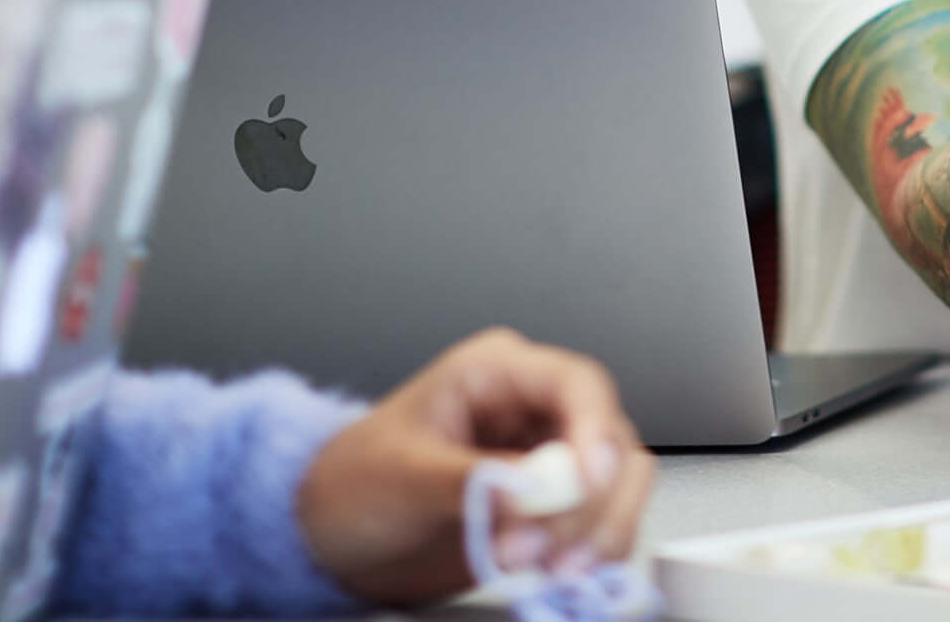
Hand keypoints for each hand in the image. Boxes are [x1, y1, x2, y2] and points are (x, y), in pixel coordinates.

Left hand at [293, 328, 657, 608]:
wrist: (332, 540)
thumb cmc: (353, 485)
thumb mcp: (402, 477)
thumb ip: (472, 482)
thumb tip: (535, 492)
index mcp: (497, 374)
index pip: (575, 383)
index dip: (593, 430)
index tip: (586, 482)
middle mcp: (534, 411)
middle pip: (608, 439)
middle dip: (591, 501)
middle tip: (549, 550)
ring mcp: (548, 461)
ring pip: (617, 484)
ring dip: (597, 532)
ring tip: (548, 570)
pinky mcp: (551, 510)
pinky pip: (602, 524)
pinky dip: (592, 554)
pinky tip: (556, 575)